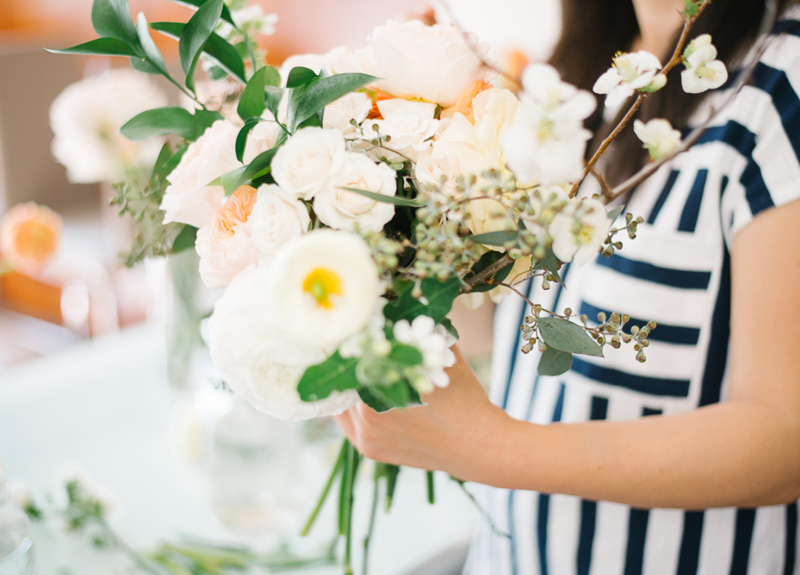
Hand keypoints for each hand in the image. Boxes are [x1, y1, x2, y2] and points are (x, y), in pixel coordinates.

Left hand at [335, 346, 511, 480]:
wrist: (478, 445)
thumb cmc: (463, 397)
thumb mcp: (442, 357)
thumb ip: (414, 336)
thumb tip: (390, 310)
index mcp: (384, 388)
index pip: (353, 357)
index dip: (353, 342)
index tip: (355, 331)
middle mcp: (368, 416)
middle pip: (344, 379)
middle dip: (350, 363)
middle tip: (353, 347)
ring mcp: (367, 437)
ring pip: (343, 401)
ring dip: (349, 386)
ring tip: (361, 369)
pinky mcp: (369, 450)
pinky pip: (349, 422)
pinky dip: (353, 407)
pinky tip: (364, 392)